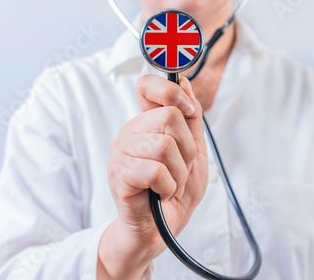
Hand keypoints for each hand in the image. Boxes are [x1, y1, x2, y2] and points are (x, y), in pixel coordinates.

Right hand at [97, 74, 207, 279]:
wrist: (161, 229)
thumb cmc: (175, 191)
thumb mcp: (194, 151)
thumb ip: (191, 118)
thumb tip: (186, 83)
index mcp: (146, 123)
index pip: (147, 86)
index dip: (169, 90)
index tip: (187, 110)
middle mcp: (130, 133)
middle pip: (169, 117)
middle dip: (187, 149)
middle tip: (180, 169)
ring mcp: (121, 153)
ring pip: (165, 146)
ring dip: (179, 173)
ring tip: (170, 185)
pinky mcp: (118, 176)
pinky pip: (156, 171)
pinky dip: (168, 186)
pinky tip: (161, 194)